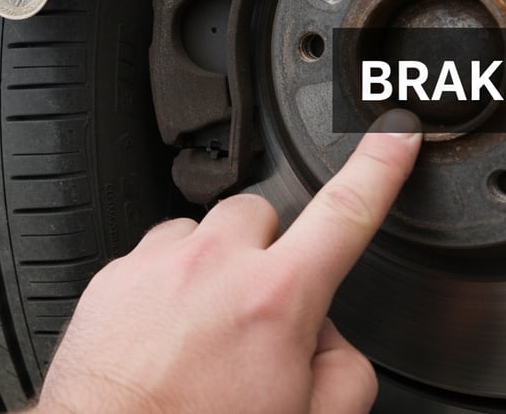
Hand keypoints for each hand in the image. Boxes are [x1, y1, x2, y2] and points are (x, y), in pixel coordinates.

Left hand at [35, 109, 422, 413]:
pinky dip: (167, 284)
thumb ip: (342, 370)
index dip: (378, 167)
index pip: (344, 213)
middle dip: (269, 252)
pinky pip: (154, 257)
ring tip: (205, 327)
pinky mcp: (113, 277)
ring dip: (213, 266)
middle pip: (261, 214)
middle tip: (259, 311)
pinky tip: (166, 332)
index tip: (393, 136)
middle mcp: (212, 267)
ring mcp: (156, 265)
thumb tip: (328, 340)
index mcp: (275, 300)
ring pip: (202, 232)